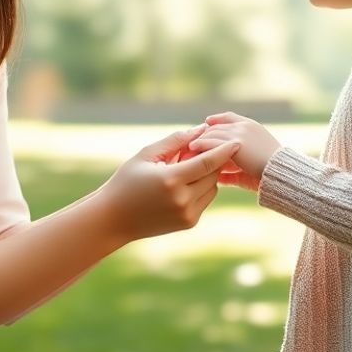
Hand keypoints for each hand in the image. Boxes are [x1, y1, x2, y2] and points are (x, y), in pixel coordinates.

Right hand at [97, 126, 240, 241]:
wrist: (114, 218)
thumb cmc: (127, 181)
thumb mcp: (147, 154)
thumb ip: (175, 140)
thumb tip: (200, 129)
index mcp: (171, 180)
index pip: (207, 163)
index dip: (223, 150)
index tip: (237, 140)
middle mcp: (182, 200)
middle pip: (212, 175)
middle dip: (211, 160)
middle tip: (195, 150)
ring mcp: (187, 214)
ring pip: (212, 187)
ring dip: (206, 175)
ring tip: (185, 167)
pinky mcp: (189, 223)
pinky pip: (205, 199)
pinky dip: (201, 188)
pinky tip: (184, 182)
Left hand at [187, 112, 281, 191]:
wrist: (281, 174)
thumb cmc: (269, 174)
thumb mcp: (249, 168)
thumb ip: (233, 170)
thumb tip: (218, 176)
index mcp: (252, 127)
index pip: (229, 117)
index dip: (216, 120)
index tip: (206, 124)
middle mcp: (245, 126)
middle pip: (216, 126)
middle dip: (202, 133)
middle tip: (188, 143)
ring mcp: (240, 133)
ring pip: (212, 133)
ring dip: (198, 140)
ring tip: (186, 148)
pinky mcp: (235, 143)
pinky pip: (212, 142)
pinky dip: (200, 145)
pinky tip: (191, 150)